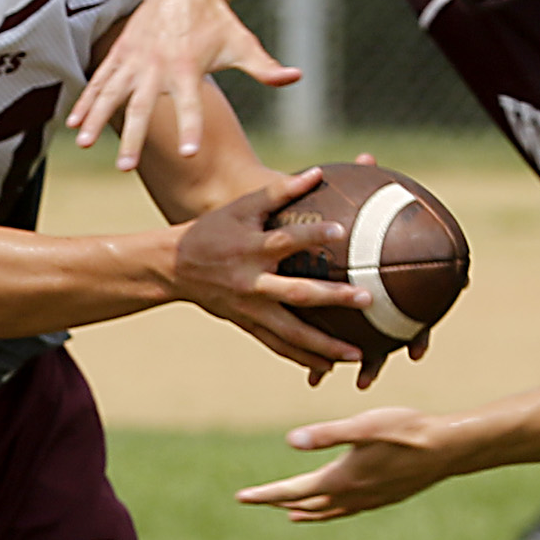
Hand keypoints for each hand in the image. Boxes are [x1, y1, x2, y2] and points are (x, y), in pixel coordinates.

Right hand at [73, 0, 299, 171]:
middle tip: (125, 168)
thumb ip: (265, 66)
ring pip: (111, 93)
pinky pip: (99, 81)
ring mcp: (134, 58)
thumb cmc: (217, 19)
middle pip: (141, 106)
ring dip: (96, 119)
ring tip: (83, 145)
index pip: (191, 103)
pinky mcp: (120, 53)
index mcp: (188, 66)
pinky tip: (73, 126)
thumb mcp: (242, 42)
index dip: (191, 128)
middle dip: (131, 137)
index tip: (190, 153)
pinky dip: (86, 101)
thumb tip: (295, 77)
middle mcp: (156, 64)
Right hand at [170, 167, 373, 376]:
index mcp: (250, 249)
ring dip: (324, 345)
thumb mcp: (241, 207)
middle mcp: (251, 282)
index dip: (311, 234)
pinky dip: (303, 358)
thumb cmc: (213, 229)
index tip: (340, 230)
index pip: (285, 240)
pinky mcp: (247, 324)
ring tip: (357, 355)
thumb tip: (319, 172)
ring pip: (290, 333)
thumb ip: (279, 191)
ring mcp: (249, 309)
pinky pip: (278, 345)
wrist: (173, 266)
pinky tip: (329, 367)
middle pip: (296, 294)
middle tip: (366, 299)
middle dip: (332, 298)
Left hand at [236, 404, 455, 522]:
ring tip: (287, 513)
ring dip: (303, 510)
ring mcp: (368, 500)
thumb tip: (290, 441)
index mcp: (341, 478)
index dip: (264, 494)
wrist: (449, 449)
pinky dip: (329, 511)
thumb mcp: (364, 425)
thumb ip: (327, 434)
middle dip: (277, 500)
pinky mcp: (383, 497)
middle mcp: (351, 495)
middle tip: (253, 500)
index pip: (292, 491)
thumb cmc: (408, 430)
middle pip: (305, 503)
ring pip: (326, 511)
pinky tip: (333, 507)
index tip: (240, 497)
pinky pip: (346, 510)